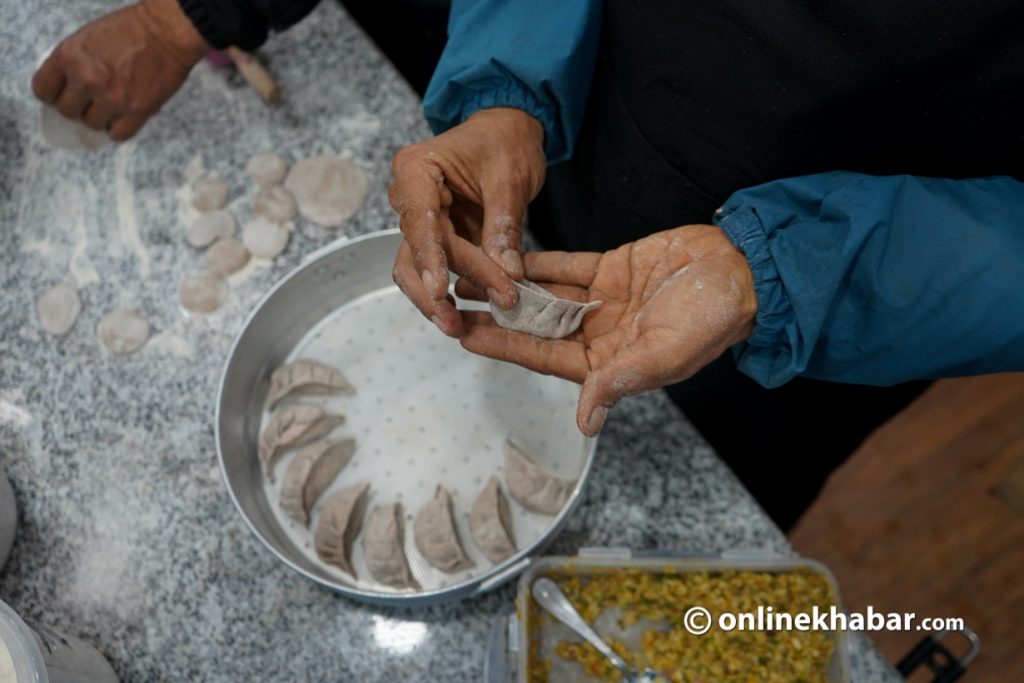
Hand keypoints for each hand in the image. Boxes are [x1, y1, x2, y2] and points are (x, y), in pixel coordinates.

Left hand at [31, 0, 208, 139]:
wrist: (166, 33)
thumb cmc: (128, 30)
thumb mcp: (85, 38)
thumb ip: (70, 63)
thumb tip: (65, 90)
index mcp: (68, 57)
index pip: (43, 90)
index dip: (52, 94)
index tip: (62, 94)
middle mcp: (87, 80)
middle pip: (67, 111)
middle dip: (77, 106)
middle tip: (91, 98)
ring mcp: (112, 98)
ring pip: (92, 124)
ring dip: (100, 117)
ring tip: (112, 103)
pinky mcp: (137, 111)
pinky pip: (118, 134)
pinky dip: (119, 129)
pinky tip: (123, 117)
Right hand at [389, 107, 546, 336]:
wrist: (507, 131)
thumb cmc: (506, 142)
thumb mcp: (511, 178)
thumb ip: (503, 227)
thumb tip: (507, 274)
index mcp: (417, 170)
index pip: (420, 221)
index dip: (430, 259)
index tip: (440, 290)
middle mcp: (408, 195)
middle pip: (413, 251)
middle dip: (434, 289)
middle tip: (456, 322)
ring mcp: (418, 217)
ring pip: (414, 267)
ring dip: (434, 299)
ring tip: (456, 327)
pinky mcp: (434, 236)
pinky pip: (435, 268)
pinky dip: (449, 291)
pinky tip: (464, 315)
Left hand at [457, 226, 757, 435]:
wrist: (740, 268)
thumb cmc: (711, 317)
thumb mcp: (665, 352)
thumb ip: (622, 380)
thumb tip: (587, 421)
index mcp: (611, 362)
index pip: (546, 358)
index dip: (506, 347)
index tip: (468, 336)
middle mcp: (600, 334)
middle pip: (536, 328)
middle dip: (496, 317)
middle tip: (451, 305)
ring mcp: (604, 301)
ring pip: (546, 296)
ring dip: (510, 288)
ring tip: (469, 276)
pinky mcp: (611, 268)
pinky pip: (567, 265)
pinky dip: (540, 261)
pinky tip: (507, 254)